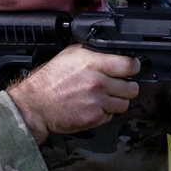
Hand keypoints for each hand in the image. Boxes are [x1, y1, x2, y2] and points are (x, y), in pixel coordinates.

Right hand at [7, 45, 139, 143]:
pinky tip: (93, 106)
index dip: (134, 67)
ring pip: (124, 104)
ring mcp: (97, 102)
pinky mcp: (94, 118)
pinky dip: (105, 113)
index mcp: (93, 64)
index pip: (129, 65)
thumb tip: (110, 52)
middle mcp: (98, 82)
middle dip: (127, 87)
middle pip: (132, 88)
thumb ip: (92, 52)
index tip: (132, 69)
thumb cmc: (50, 81)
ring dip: (117, 101)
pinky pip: (111, 116)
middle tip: (118, 86)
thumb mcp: (69, 55)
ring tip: (104, 98)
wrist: (35, 105)